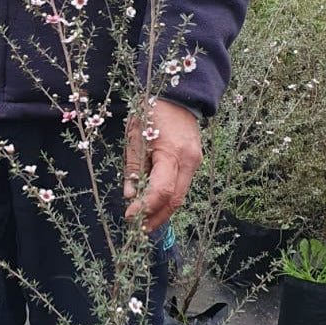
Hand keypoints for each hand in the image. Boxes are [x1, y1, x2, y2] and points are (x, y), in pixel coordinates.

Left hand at [123, 98, 202, 229]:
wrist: (179, 95)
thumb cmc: (153, 111)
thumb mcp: (135, 137)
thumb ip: (133, 167)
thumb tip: (130, 195)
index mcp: (173, 154)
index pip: (162, 191)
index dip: (146, 207)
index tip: (129, 215)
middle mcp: (189, 161)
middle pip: (175, 200)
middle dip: (156, 217)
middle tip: (138, 229)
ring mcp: (195, 162)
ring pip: (180, 195)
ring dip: (162, 210)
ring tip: (144, 220)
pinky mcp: (195, 161)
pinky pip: (181, 185)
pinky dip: (167, 198)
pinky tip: (154, 204)